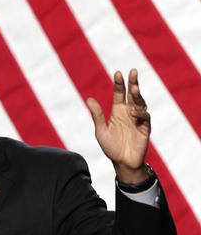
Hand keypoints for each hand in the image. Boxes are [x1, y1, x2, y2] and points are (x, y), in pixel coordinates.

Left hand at [86, 69, 150, 183]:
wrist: (122, 162)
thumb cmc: (110, 146)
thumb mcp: (101, 130)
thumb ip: (97, 115)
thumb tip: (88, 99)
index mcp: (117, 111)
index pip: (119, 94)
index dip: (119, 84)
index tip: (118, 73)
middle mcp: (128, 112)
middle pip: (132, 94)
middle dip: (133, 82)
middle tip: (133, 71)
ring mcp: (138, 119)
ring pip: (140, 103)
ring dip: (138, 95)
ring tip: (134, 89)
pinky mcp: (145, 128)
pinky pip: (145, 117)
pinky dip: (140, 113)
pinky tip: (132, 112)